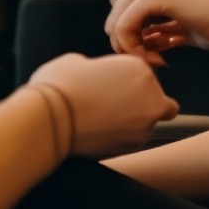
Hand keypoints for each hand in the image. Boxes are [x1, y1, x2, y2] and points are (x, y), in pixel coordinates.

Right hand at [28, 53, 179, 158]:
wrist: (51, 118)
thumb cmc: (61, 86)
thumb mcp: (79, 61)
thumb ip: (98, 68)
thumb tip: (94, 75)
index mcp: (139, 69)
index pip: (144, 77)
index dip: (128, 83)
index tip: (110, 88)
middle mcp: (151, 96)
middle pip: (156, 102)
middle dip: (140, 105)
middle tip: (112, 108)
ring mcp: (145, 124)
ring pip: (146, 124)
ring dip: (131, 124)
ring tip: (102, 123)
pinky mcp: (133, 147)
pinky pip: (131, 141)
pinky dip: (120, 139)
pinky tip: (99, 134)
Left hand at [104, 0, 208, 66]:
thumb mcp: (177, 22)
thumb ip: (153, 26)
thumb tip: (124, 39)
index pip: (124, 7)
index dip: (129, 35)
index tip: (149, 55)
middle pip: (118, 13)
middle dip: (127, 43)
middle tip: (148, 62)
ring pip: (119, 21)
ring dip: (132, 48)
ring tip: (155, 61)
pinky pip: (125, 26)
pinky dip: (136, 49)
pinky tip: (160, 60)